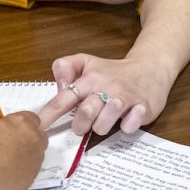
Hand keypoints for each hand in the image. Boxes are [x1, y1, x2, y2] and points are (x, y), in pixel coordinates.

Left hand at [40, 52, 175, 137]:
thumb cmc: (114, 72)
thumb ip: (66, 68)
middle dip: (80, 125)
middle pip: (85, 112)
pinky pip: (131, 124)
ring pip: (105, 121)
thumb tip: (59, 87)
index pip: (65, 98)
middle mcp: (107, 87)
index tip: (39, 127)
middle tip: (83, 125)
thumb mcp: (87, 62)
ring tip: (104, 122)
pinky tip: (127, 121)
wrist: (151, 67)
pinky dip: (126, 127)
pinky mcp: (144, 108)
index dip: (50, 114)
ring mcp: (126, 98)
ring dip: (101, 127)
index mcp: (90, 79)